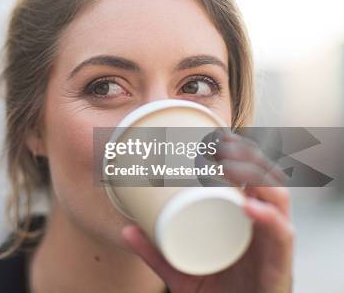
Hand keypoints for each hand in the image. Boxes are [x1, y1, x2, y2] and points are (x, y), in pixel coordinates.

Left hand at [122, 134, 293, 292]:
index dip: (238, 155)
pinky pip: (282, 238)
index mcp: (246, 222)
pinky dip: (268, 220)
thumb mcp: (181, 270)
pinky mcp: (279, 268)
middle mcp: (264, 228)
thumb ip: (156, 252)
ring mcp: (273, 245)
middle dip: (247, 157)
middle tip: (218, 143)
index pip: (251, 180)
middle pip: (266, 181)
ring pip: (278, 201)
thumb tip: (125, 229)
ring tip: (229, 165)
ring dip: (257, 177)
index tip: (213, 137)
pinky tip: (249, 207)